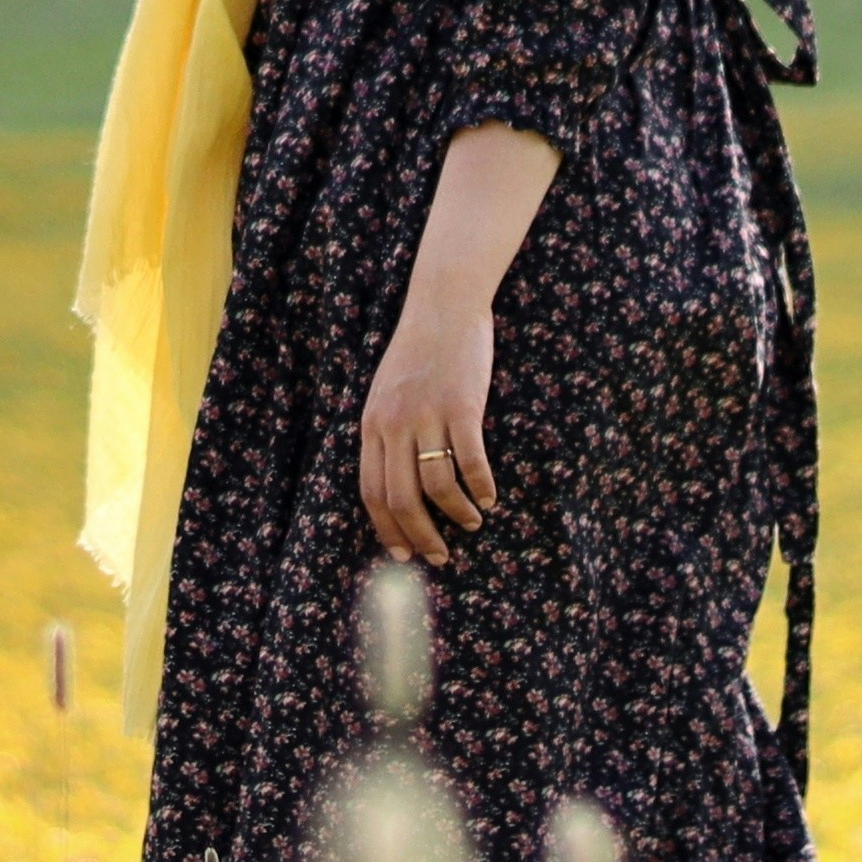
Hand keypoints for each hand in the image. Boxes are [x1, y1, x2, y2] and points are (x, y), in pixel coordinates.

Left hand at [359, 298, 494, 568]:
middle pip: (401, 498)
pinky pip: (470, 460)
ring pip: (437, 485)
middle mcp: (394, 424)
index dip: (387, 530)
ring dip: (457, 514)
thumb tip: (396, 483)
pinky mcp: (462, 405)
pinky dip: (481, 486)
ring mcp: (428, 415)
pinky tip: (490, 498)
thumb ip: (386, 433)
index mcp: (372, 425)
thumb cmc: (418, 351)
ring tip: (472, 524)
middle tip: (439, 557)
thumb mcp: (386, 393)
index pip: (371, 492)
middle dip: (420, 536)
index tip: (403, 554)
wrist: (442, 304)